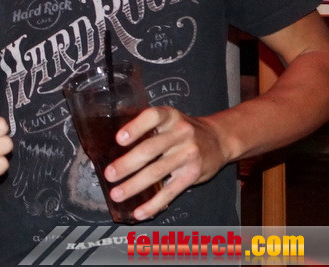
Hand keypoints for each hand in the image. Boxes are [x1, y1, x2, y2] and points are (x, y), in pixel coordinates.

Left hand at [102, 107, 226, 221]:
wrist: (219, 139)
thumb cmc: (184, 130)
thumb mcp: (170, 120)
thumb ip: (148, 128)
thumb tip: (112, 145)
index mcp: (170, 116)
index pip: (152, 117)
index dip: (135, 128)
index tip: (120, 139)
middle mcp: (180, 133)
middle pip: (150, 149)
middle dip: (127, 164)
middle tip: (109, 174)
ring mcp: (188, 154)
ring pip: (157, 172)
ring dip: (134, 186)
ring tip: (117, 194)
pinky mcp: (192, 175)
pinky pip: (170, 192)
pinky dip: (153, 204)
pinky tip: (139, 211)